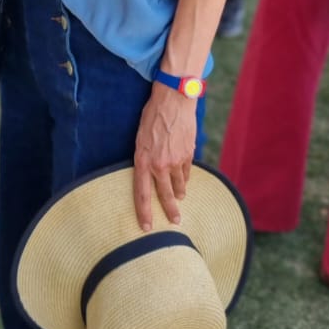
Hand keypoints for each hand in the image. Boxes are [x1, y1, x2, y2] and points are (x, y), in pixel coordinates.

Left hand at [132, 84, 196, 229]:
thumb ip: (144, 158)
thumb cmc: (152, 117)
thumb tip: (148, 173)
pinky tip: (185, 180)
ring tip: (180, 199)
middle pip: (165, 195)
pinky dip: (185, 177)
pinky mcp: (189, 154)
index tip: (146, 228)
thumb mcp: (140, 139)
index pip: (142, 194)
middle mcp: (160, 164)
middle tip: (175, 222)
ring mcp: (176, 161)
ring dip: (179, 193)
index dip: (144, 213)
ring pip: (179, 185)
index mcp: (143, 161)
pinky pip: (187, 172)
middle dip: (170, 211)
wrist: (173, 100)